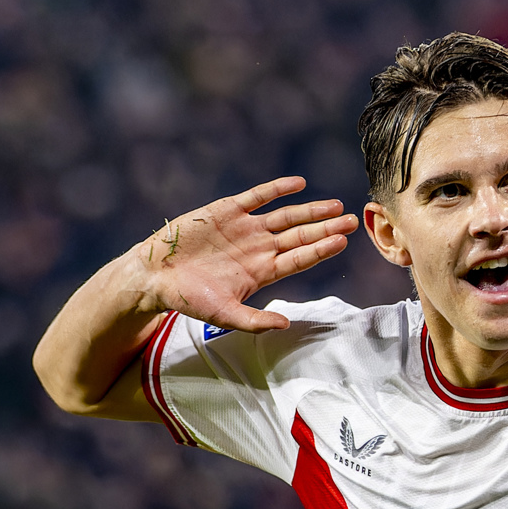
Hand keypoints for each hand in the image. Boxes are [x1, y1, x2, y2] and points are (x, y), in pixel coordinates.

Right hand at [136, 176, 356, 332]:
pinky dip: (277, 189)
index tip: (343, 242)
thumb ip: (255, 321)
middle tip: (353, 221)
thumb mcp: (223, 314)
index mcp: (262, 272)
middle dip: (326, 228)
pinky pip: (257, 197)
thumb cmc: (188, 299)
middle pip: (300, 236)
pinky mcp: (227, 210)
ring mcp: (246, 228)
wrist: (154, 276)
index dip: (321, 250)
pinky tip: (298, 183)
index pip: (300, 259)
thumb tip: (286, 325)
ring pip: (285, 216)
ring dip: (310, 210)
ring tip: (335, 205)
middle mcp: (260, 248)